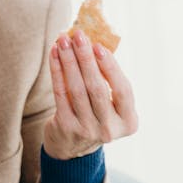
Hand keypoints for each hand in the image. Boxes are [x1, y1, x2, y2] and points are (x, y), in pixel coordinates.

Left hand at [42, 30, 137, 159]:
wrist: (72, 147)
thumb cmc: (95, 114)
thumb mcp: (110, 105)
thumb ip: (108, 80)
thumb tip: (94, 41)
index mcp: (128, 122)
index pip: (123, 91)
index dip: (111, 67)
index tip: (99, 46)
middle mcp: (110, 129)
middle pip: (97, 88)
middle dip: (86, 58)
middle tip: (78, 35)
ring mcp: (87, 130)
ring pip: (77, 89)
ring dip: (68, 61)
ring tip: (63, 41)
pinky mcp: (66, 127)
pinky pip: (60, 93)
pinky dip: (56, 71)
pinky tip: (55, 55)